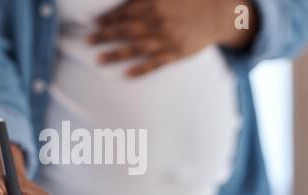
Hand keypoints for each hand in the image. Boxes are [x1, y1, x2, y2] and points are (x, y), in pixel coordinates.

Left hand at [89, 0, 257, 76]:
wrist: (220, 14)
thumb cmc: (192, 0)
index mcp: (156, 4)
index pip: (126, 12)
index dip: (108, 18)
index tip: (93, 24)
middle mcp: (158, 23)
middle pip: (126, 30)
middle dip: (105, 36)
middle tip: (87, 41)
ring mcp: (166, 40)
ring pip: (136, 48)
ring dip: (116, 54)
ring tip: (98, 59)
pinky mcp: (175, 54)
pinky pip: (155, 64)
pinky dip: (141, 69)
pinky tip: (126, 74)